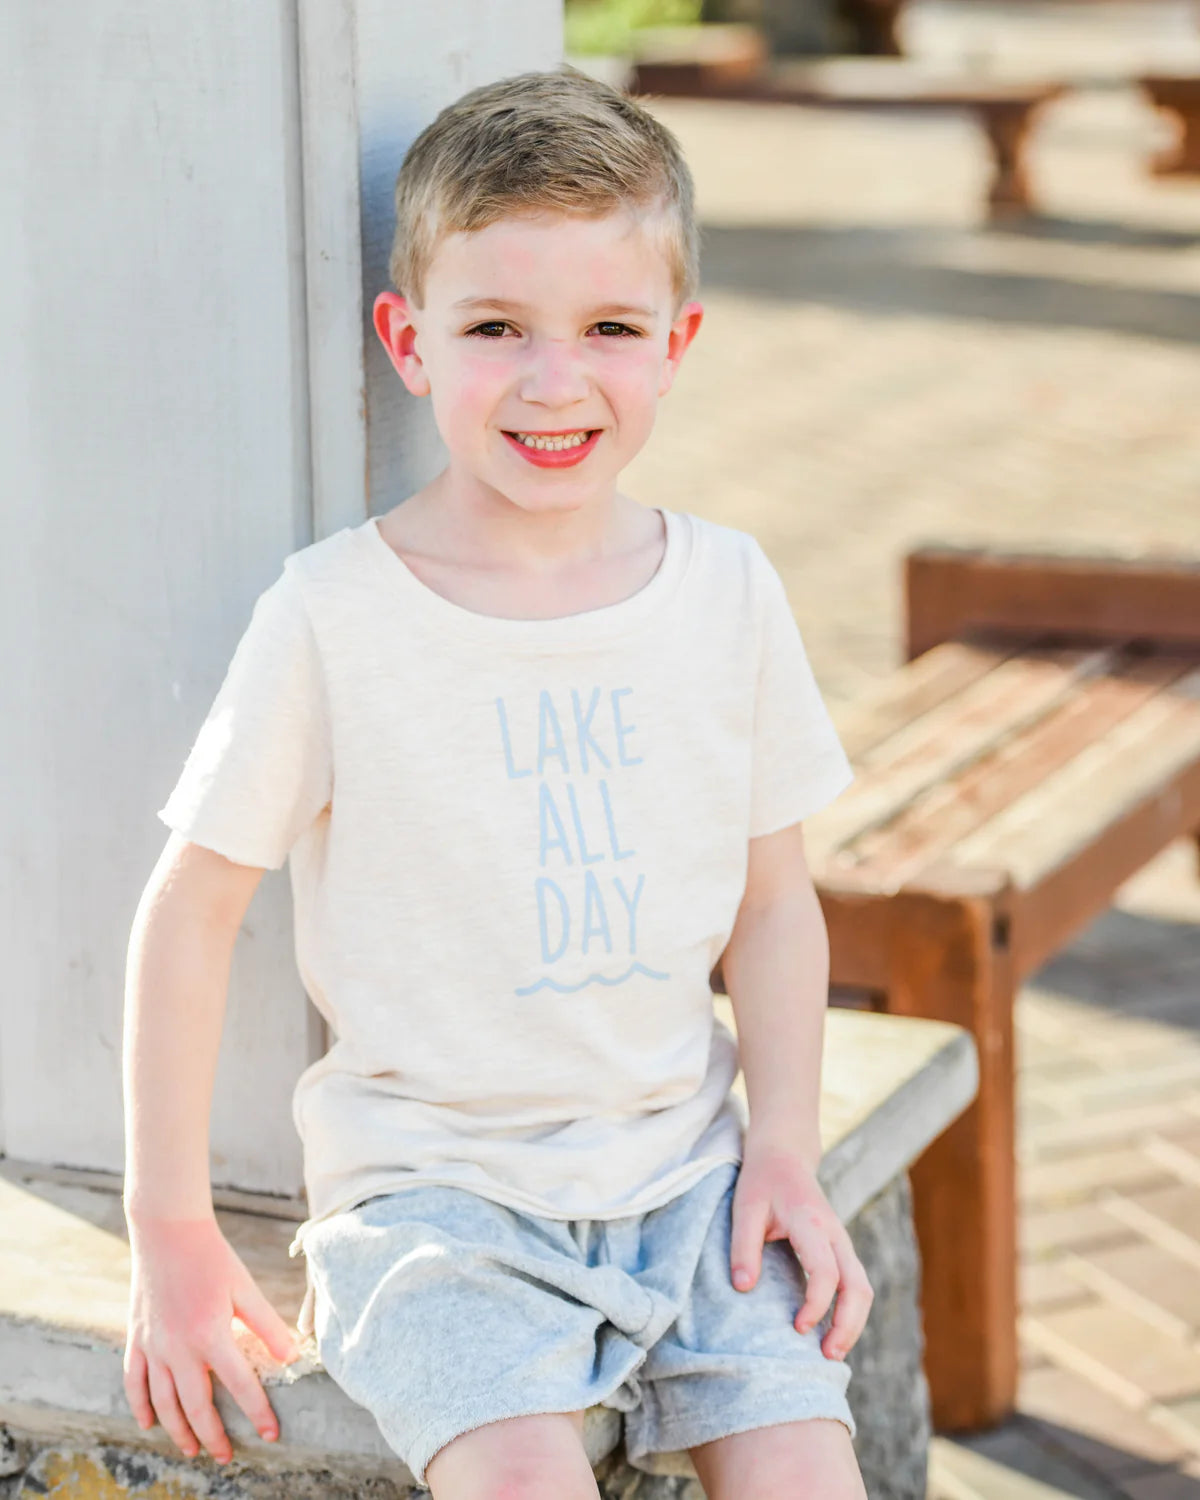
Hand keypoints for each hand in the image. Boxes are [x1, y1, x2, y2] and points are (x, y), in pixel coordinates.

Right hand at [123, 1215, 300, 1462]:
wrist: (168, 1232)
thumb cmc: (212, 1257)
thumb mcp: (245, 1288)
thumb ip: (267, 1324)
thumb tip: (292, 1355)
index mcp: (211, 1335)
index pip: (241, 1386)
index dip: (259, 1413)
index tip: (272, 1434)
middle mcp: (179, 1348)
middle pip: (196, 1407)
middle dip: (213, 1436)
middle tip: (227, 1456)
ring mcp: (154, 1346)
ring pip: (163, 1403)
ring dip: (178, 1431)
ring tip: (193, 1450)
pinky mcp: (137, 1338)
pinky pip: (134, 1382)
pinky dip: (140, 1406)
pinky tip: (150, 1423)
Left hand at [729, 1141, 873, 1361]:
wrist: (784, 1155)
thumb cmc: (762, 1182)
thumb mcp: (744, 1208)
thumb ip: (743, 1247)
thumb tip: (743, 1288)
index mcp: (811, 1222)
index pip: (825, 1271)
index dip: (816, 1304)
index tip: (798, 1327)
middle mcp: (834, 1234)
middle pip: (858, 1285)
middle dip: (849, 1324)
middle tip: (827, 1356)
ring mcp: (841, 1241)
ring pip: (862, 1287)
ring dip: (853, 1322)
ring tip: (832, 1352)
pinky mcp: (839, 1249)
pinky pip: (855, 1283)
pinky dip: (850, 1311)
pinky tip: (832, 1331)